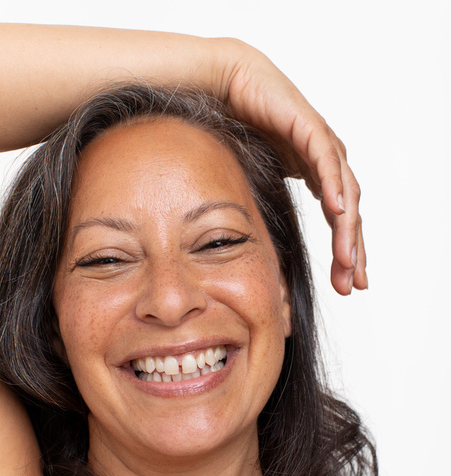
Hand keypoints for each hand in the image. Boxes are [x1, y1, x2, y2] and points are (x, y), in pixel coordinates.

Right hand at [218, 40, 366, 294]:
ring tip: (347, 261)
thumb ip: (272, 206)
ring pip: (346, 193)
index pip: (341, 221)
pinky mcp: (311, 128)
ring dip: (348, 229)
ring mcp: (323, 145)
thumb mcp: (261, 182)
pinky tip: (338, 212)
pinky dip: (334, 187)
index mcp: (318, 177)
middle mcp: (327, 163)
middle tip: (353, 284)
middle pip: (350, 214)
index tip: (347, 284)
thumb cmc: (240, 131)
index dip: (345, 253)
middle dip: (353, 251)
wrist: (227, 87)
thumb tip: (263, 245)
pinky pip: (327, 162)